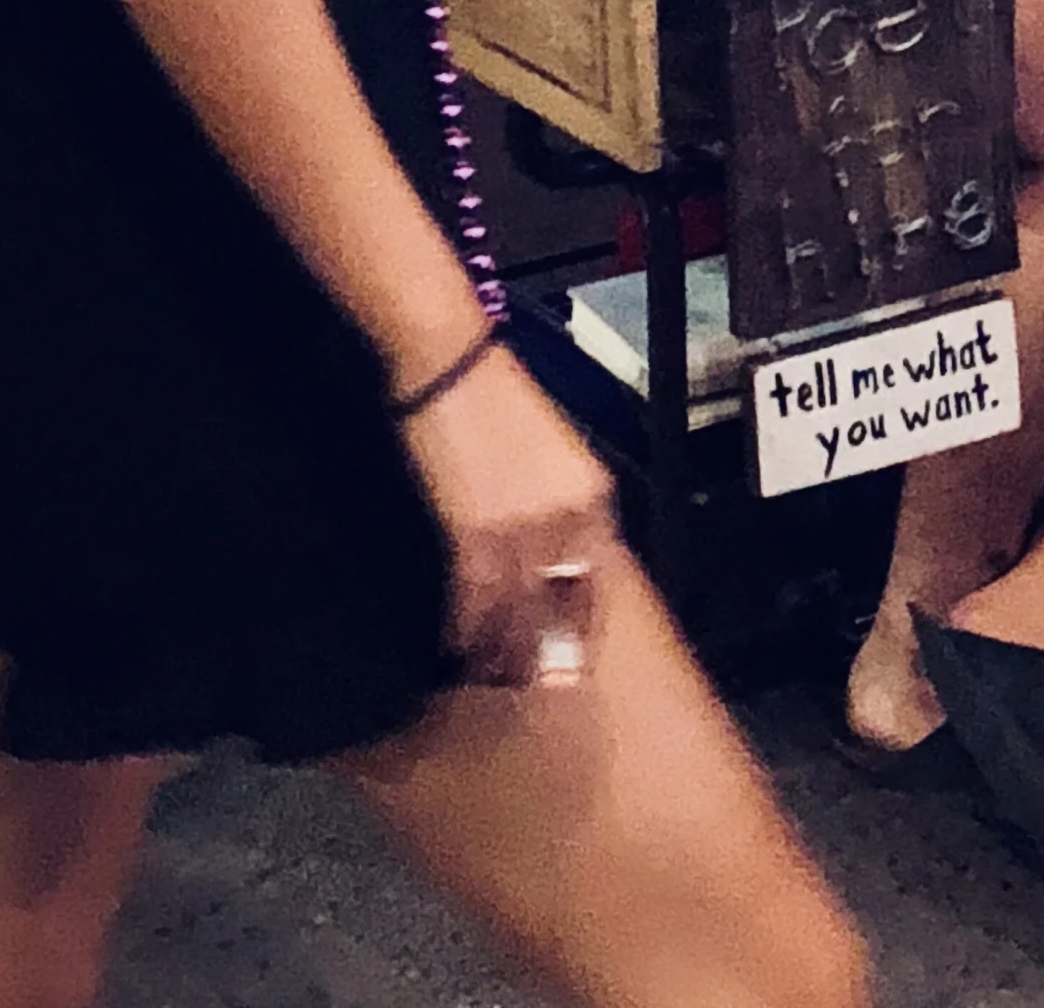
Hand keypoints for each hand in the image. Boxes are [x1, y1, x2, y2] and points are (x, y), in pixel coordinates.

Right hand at [397, 342, 617, 688]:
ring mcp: (524, 528)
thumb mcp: (547, 446)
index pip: (595, 582)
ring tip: (485, 676)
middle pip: (560, 609)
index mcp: (592, 495)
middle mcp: (568, 518)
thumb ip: (557, 499)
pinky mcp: (476, 531)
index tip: (566, 660)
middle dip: (543, 654)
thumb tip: (548, 547)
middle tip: (525, 684)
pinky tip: (453, 644)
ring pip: (518, 615)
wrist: (447, 359)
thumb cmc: (490, 393)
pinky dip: (465, 628)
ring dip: (500, 652)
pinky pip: (476, 600)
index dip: (579, 629)